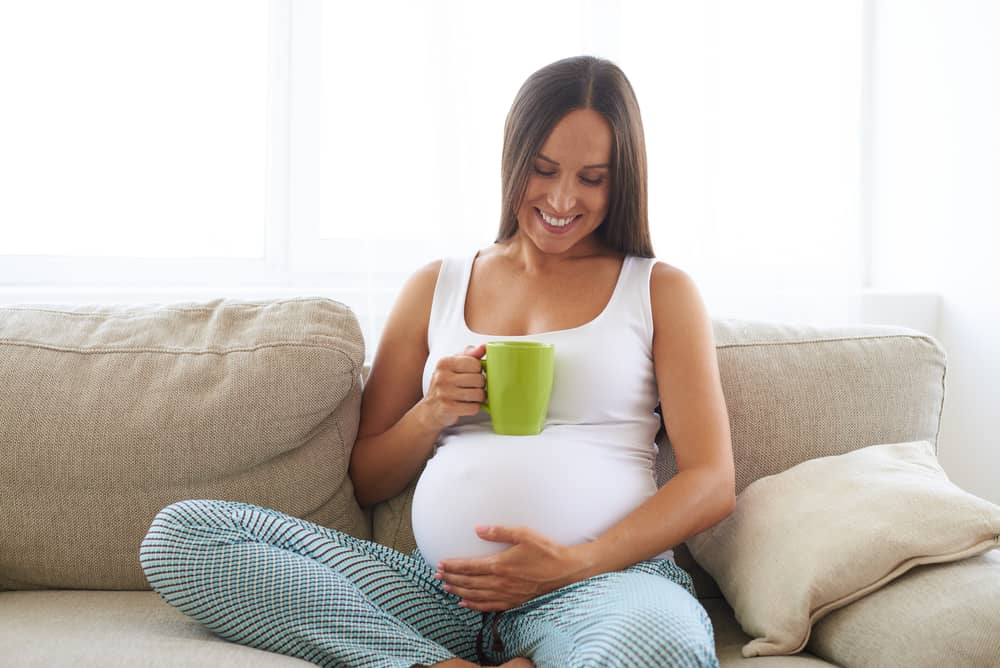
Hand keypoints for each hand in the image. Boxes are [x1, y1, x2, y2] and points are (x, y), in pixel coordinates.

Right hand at [420, 344, 486, 430]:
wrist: (431, 409)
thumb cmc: (445, 385)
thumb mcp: (454, 366)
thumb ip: (470, 355)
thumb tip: (484, 347)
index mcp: (444, 363)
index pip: (475, 363)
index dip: (478, 370)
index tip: (472, 373)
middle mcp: (442, 377)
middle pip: (479, 379)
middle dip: (480, 385)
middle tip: (473, 387)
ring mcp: (444, 393)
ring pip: (478, 394)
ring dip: (479, 397)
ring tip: (472, 396)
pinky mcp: (448, 408)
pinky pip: (474, 408)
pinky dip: (474, 408)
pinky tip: (467, 405)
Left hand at [434, 526, 593, 611]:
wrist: (565, 570)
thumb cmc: (546, 550)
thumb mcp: (523, 534)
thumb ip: (499, 531)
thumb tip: (478, 529)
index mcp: (500, 565)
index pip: (469, 567)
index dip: (453, 566)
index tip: (440, 563)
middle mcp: (500, 582)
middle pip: (469, 582)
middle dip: (451, 578)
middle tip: (437, 575)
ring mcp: (507, 594)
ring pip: (476, 595)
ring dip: (459, 591)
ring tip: (445, 587)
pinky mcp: (514, 601)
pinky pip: (489, 606)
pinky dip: (474, 605)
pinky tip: (465, 603)